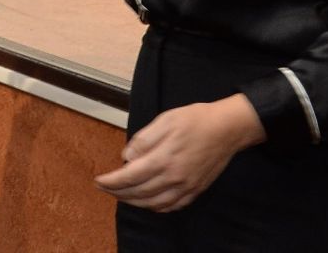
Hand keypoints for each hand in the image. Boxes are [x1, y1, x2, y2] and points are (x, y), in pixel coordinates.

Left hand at [95, 95, 264, 211]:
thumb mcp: (166, 120)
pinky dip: (156, 207)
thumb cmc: (197, 120)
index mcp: (164, 159)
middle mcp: (174, 178)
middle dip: (117, 193)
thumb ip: (144, 140)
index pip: (129, 177)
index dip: (111, 181)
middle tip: (105, 188)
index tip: (98, 181)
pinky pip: (171, 206)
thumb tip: (127, 158)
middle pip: (138, 193)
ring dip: (134, 202)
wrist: (228, 128)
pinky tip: (149, 202)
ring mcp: (186, 187)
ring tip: (122, 195)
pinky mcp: (195, 190)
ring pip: (153, 204)